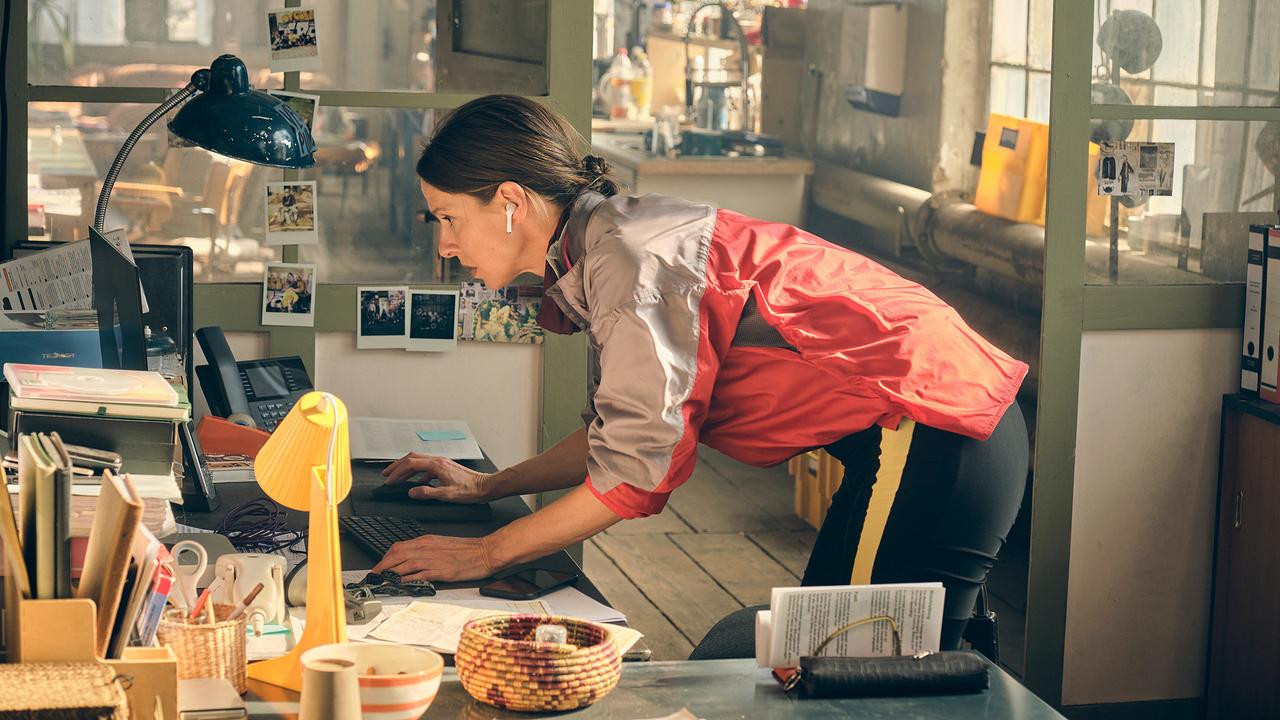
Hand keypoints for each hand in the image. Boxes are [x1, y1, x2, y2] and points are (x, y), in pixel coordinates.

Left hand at [372, 533, 496, 581]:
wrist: (485, 552)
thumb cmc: (467, 550)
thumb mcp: (442, 545)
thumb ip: (425, 550)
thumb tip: (410, 559)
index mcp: (427, 541)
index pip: (399, 547)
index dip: (385, 558)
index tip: (379, 567)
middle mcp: (427, 548)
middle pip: (397, 555)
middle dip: (383, 566)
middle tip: (375, 576)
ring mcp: (434, 559)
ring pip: (405, 564)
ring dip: (391, 573)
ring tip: (382, 581)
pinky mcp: (441, 571)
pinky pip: (419, 575)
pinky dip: (407, 579)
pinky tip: (400, 584)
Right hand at [380, 453, 492, 502]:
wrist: (485, 486)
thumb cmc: (470, 490)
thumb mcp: (446, 495)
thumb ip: (427, 493)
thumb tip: (412, 492)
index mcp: (436, 465)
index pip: (410, 464)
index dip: (397, 472)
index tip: (389, 479)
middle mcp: (438, 460)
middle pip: (412, 458)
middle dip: (397, 465)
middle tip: (387, 473)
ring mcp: (442, 463)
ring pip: (419, 461)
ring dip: (406, 468)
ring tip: (398, 476)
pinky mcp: (446, 467)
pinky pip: (427, 467)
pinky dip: (418, 472)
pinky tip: (418, 481)